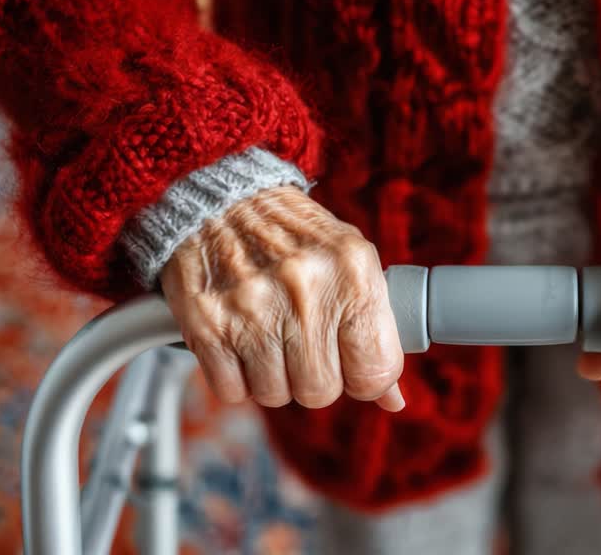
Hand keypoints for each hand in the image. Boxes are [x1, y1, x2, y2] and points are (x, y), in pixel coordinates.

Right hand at [159, 186, 404, 411]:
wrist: (222, 201)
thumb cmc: (294, 237)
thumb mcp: (350, 263)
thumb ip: (376, 326)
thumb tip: (394, 399)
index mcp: (353, 273)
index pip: (375, 370)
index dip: (366, 378)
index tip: (352, 366)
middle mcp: (305, 290)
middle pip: (321, 390)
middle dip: (315, 377)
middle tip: (303, 343)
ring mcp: (252, 308)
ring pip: (275, 395)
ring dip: (273, 377)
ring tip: (269, 334)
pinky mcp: (207, 323)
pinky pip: (232, 391)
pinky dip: (236, 377)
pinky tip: (240, 341)